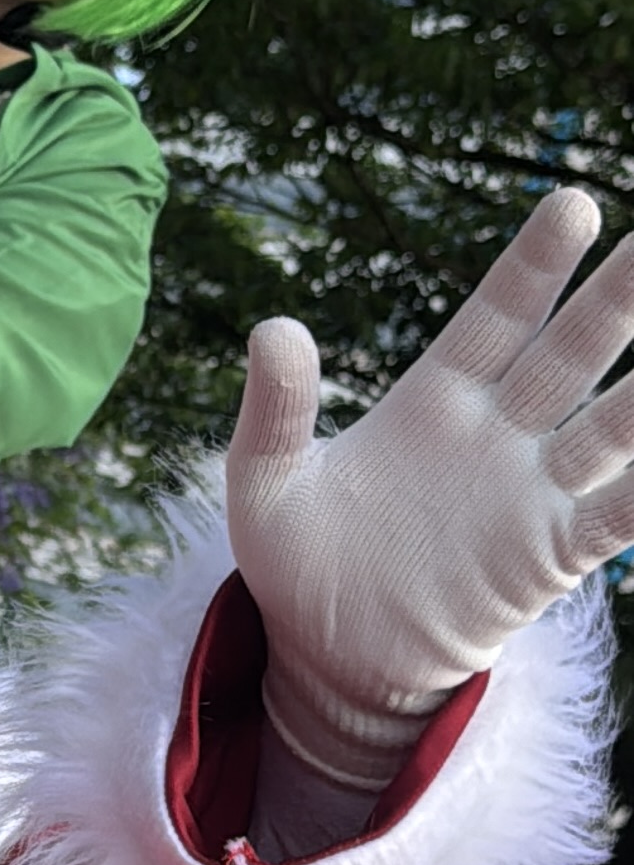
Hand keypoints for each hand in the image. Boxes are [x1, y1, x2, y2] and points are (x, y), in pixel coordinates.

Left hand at [228, 190, 633, 788]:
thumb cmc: (299, 563)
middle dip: (616, 298)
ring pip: (612, 424)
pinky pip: (618, 515)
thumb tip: (274, 328)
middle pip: (571, 352)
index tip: (572, 205)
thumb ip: (275, 410)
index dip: (535, 266)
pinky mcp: (550, 555)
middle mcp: (499, 433)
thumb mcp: (266, 484)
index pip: (498, 316)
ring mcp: (532, 492)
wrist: (332, 660)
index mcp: (437, 398)